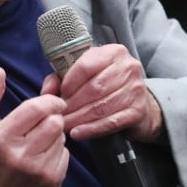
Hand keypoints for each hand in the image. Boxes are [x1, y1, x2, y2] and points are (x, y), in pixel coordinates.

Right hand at [0, 68, 68, 186]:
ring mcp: (39, 171)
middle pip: (55, 121)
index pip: (37, 108)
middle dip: (52, 118)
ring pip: (62, 137)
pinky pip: (66, 155)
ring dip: (54, 135)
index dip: (50, 101)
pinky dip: (57, 153)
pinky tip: (42, 158)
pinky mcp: (53, 182)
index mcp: (1, 139)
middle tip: (42, 123)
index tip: (52, 102)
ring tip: (38, 143)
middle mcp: (21, 156)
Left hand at [42, 44, 162, 142]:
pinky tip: (78, 133)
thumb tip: (47, 91)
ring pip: (101, 106)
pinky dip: (92, 129)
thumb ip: (62, 78)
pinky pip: (111, 122)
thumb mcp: (86, 74)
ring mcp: (136, 89)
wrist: (137, 103)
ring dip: (79, 118)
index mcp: (114, 52)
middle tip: (58, 116)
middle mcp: (128, 67)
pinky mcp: (138, 110)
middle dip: (72, 104)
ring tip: (65, 125)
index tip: (59, 96)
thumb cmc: (106, 86)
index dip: (69, 83)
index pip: (86, 66)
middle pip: (94, 88)